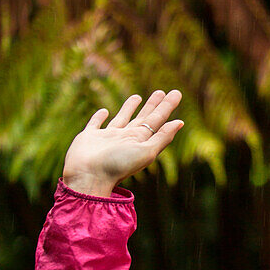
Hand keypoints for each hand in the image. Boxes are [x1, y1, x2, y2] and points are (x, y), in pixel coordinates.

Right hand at [63, 90, 183, 196]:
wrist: (88, 177)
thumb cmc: (118, 166)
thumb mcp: (146, 152)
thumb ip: (162, 137)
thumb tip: (180, 122)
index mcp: (140, 141)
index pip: (157, 120)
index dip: (167, 106)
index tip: (176, 93)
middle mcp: (126, 138)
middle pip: (143, 118)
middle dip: (153, 106)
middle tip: (161, 92)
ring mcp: (107, 138)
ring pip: (121, 119)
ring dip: (129, 108)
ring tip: (138, 97)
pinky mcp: (89, 137)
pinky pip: (95, 123)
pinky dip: (99, 117)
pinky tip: (103, 111)